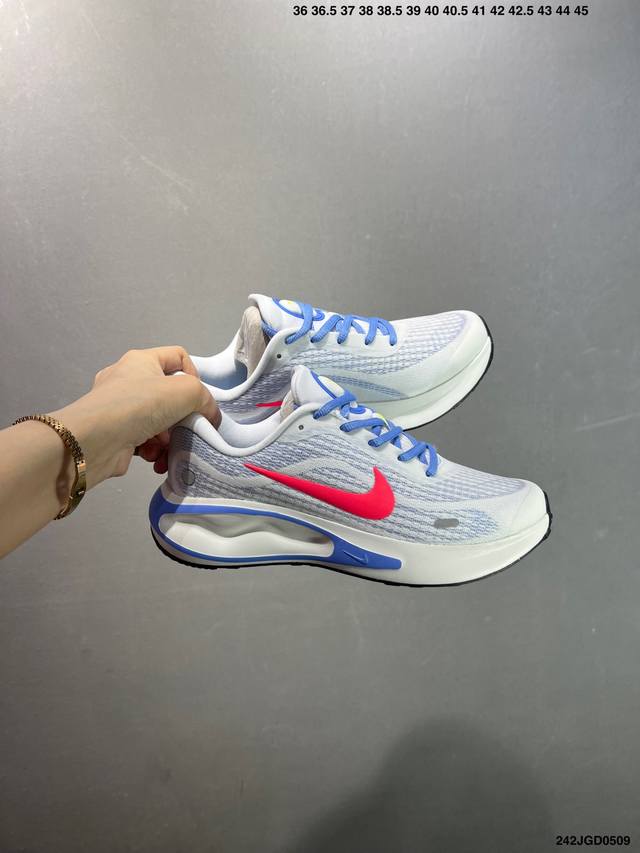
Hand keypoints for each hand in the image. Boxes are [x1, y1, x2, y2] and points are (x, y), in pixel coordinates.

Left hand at [52, 346, 219, 487]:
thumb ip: (205, 399)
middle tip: (185, 429)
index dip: (194, 374)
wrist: (95, 441)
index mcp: (141, 361)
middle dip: (182, 417)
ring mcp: (119, 408)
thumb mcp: (186, 391)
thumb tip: (209, 416)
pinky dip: (154, 450)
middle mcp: (127, 380)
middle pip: (169, 396)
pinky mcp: (115, 434)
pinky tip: (154, 459)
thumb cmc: (140, 405)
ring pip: (159, 422)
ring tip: (167, 448)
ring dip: (169, 438)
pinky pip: (144, 440)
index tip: (196, 398)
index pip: (178, 356)